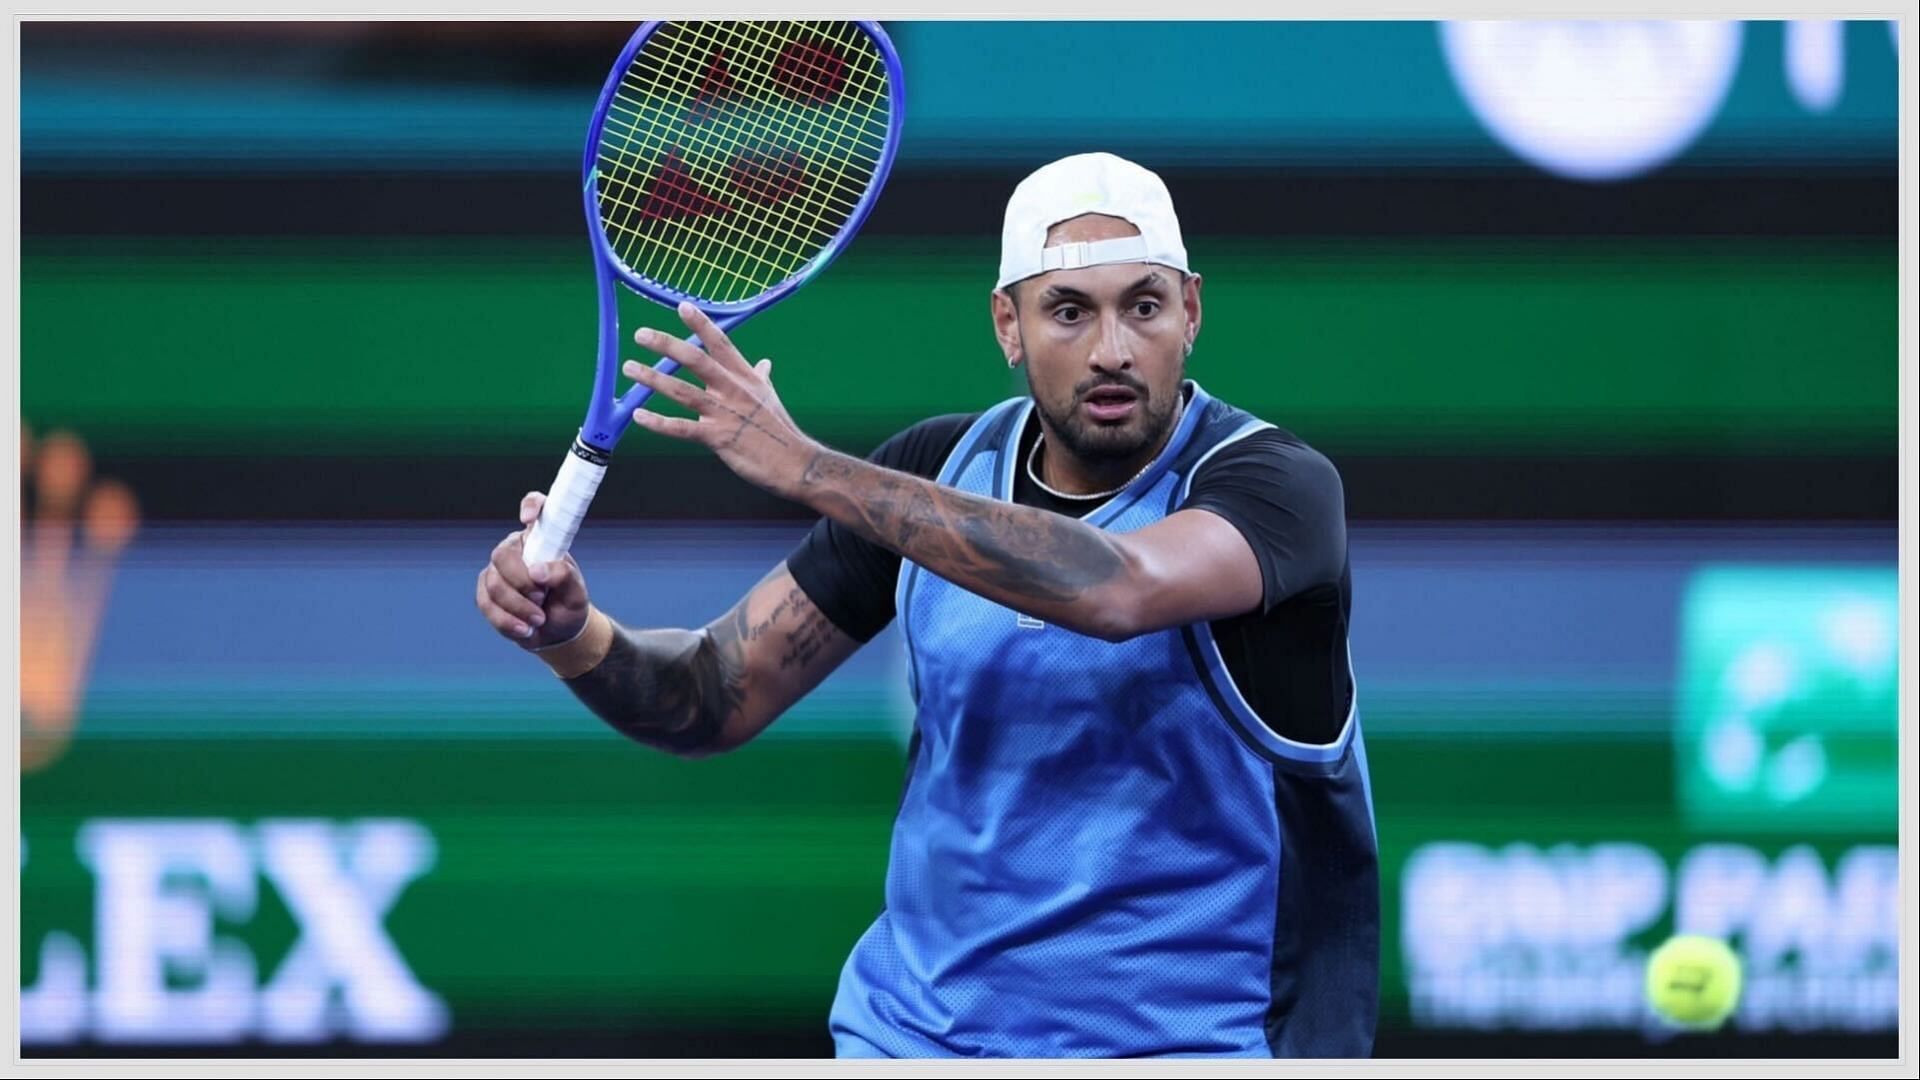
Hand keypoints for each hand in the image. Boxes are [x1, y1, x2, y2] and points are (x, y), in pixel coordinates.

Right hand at [476, 491, 591, 649]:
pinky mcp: (485, 593)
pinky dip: (507, 621)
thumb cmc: (569, 605)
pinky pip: (486, 604)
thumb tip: (538, 570)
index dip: (530, 506)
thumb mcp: (577, 593)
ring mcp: (497, 571)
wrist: (558, 632)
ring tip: (539, 619)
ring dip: (518, 607)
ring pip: (493, 584)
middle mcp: (515, 549)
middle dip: (521, 583)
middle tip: (543, 598)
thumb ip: (564, 577)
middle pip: (502, 555)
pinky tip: (525, 630)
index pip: (535, 507)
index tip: (528, 520)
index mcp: (541, 538)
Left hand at [624, 302, 817, 498]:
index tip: (682, 307)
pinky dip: (658, 423)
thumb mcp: (770, 397)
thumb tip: (765, 363)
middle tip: (641, 334)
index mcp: (745, 376)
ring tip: (630, 369)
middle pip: (696, 360)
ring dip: (653, 379)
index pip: (721, 343)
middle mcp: (733, 389)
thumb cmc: (780, 429)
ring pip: (682, 391)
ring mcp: (724, 413)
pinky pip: (682, 428)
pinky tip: (639, 416)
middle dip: (667, 345)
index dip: (701, 324)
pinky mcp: (717, 438)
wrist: (794, 462)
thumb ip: (761, 377)